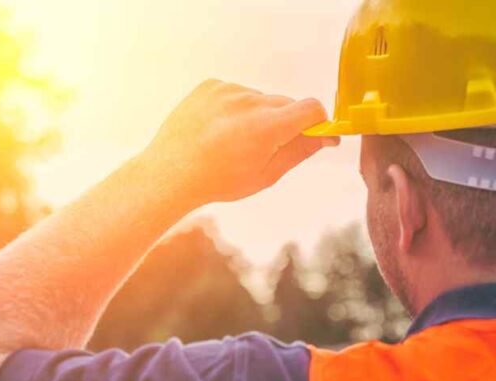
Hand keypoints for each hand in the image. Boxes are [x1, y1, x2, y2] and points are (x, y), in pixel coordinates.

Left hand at [139, 80, 339, 207]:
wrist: (170, 173)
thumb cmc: (219, 181)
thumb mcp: (266, 175)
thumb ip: (299, 152)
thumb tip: (325, 137)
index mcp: (268, 126)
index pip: (311, 108)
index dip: (318, 122)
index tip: (316, 134)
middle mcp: (250, 101)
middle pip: (285, 104)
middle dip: (285, 122)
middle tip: (265, 147)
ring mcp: (228, 90)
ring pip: (259, 99)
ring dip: (257, 115)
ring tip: (233, 141)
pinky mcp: (211, 85)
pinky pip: (236, 93)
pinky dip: (234, 108)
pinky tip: (218, 130)